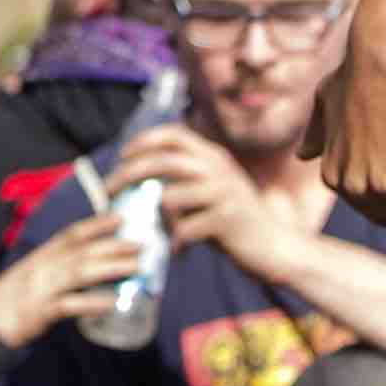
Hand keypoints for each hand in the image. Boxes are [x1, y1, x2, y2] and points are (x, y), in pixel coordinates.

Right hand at [0, 210, 143, 350]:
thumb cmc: (8, 300)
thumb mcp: (30, 275)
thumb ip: (55, 270)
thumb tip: (88, 268)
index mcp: (40, 255)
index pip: (72, 233)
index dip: (97, 224)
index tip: (121, 217)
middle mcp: (42, 266)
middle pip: (82, 250)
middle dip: (113, 245)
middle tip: (141, 243)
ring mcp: (41, 287)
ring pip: (80, 272)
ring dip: (111, 268)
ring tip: (136, 267)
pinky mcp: (40, 311)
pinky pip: (70, 305)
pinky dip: (92, 303)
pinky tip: (113, 303)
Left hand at [106, 126, 302, 283]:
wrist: (276, 247)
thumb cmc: (235, 222)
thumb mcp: (212, 191)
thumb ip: (184, 182)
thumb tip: (139, 181)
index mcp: (213, 156)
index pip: (172, 133)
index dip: (143, 140)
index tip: (122, 155)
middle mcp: (218, 167)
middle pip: (162, 160)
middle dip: (128, 174)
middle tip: (109, 191)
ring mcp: (223, 193)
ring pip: (168, 197)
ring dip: (151, 218)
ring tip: (151, 232)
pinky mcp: (226, 220)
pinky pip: (184, 229)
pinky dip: (175, 243)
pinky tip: (177, 252)